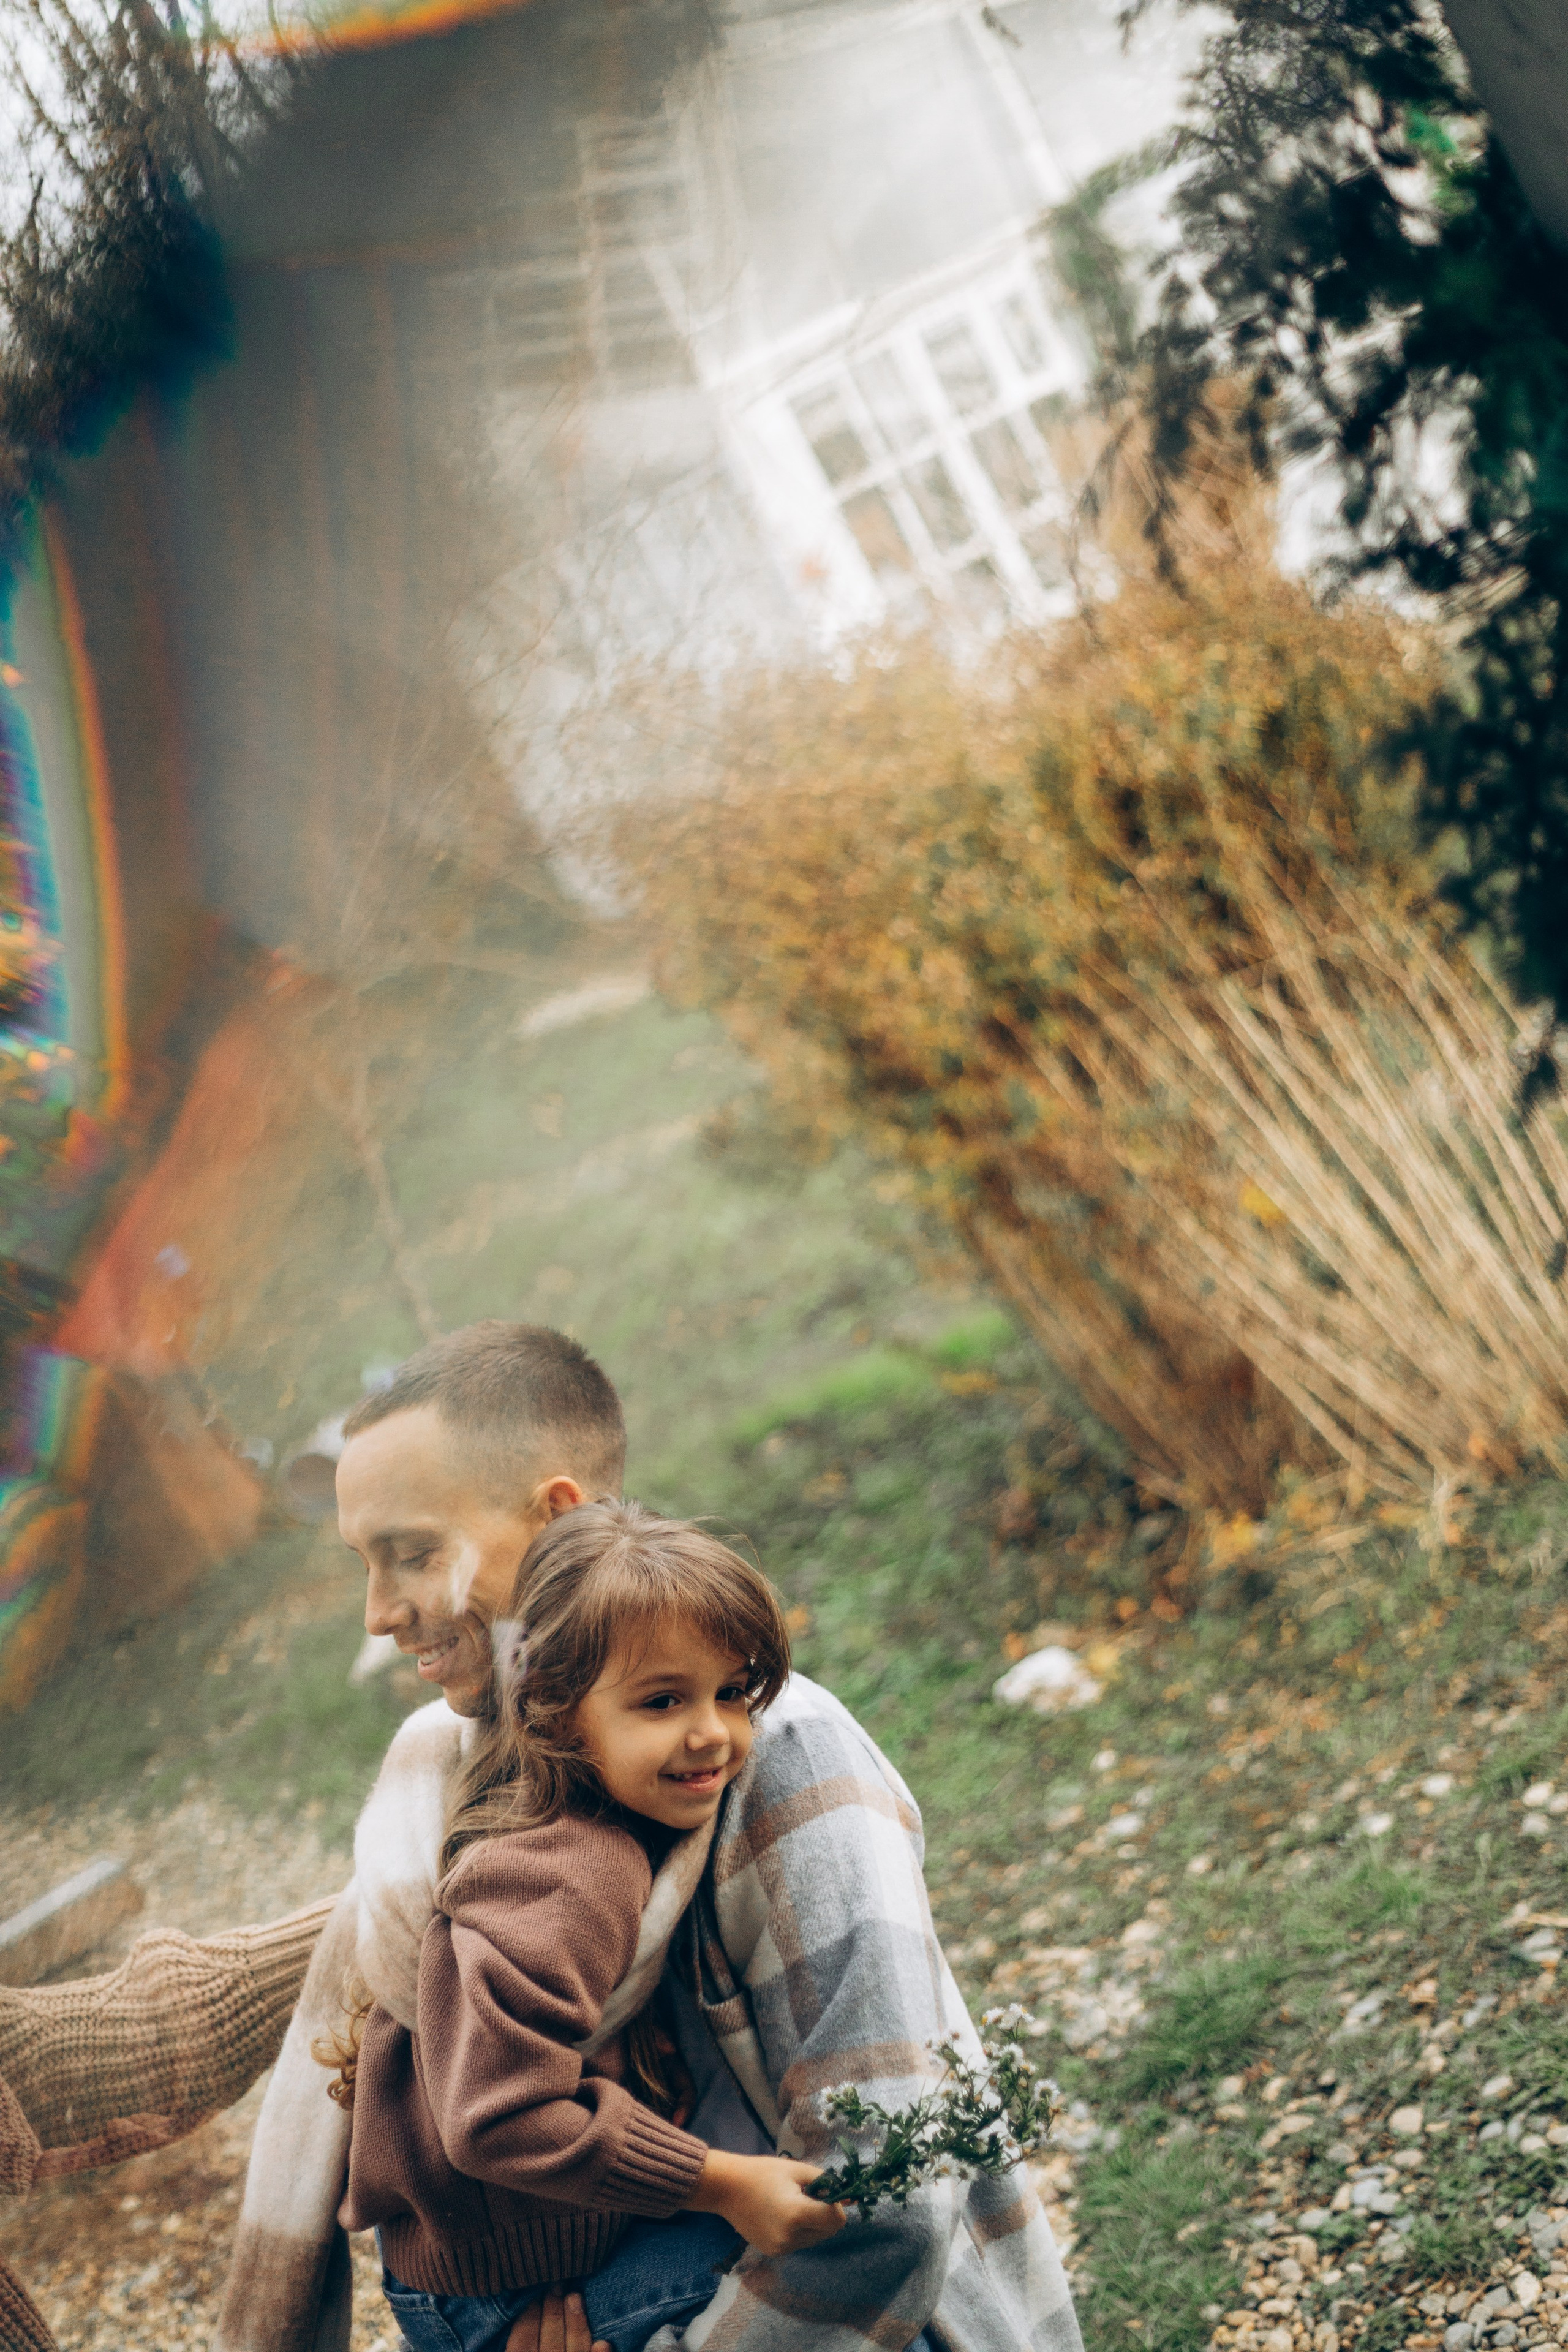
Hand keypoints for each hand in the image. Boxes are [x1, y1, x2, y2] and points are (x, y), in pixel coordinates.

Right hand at [505, 2289, 609, 2351]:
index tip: (533, 2290)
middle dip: (552, 2311)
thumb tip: (522, 2306)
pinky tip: (604, 2342)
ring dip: (575, 2324)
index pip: (521, 2343)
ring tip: (575, 2296)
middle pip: (549, 2344)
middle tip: (556, 2283)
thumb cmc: (532, 2351)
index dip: (527, 2316)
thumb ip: (518, 2339)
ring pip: (574, 2351)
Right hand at [684, 2148, 847, 2258]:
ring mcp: (781, 2249)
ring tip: (792, 2203)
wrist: (727, 2188)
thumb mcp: (797, 2170)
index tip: (822, 2191)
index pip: (836, 2220)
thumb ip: (826, 2183)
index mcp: (797, 2215)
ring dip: (813, 2224)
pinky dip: (799, 2231)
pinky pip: (799, 2243)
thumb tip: (852, 2198)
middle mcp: (791, 2238)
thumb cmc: (763, 2173)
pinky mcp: (774, 2253)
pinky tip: (782, 2215)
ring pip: (815, 2239)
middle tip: (806, 2195)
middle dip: (824, 2214)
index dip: (835, 2205)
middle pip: (828, 2232)